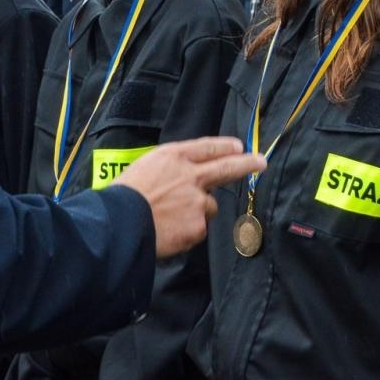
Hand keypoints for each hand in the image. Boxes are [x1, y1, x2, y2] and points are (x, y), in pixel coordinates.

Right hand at [116, 137, 264, 257]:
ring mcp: (197, 201)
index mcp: (173, 157)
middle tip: (261, 162)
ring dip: (197, 212)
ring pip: (208, 206)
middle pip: (226, 168)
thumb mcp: (144, 168)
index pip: (206, 147)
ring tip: (169, 219)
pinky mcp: (198, 225)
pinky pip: (198, 229)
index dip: (224, 146)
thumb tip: (186, 178)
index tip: (238, 146)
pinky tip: (169, 232)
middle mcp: (190, 175)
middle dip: (246, 164)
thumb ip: (170, 170)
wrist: (118, 224)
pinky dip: (188, 231)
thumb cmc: (123, 196)